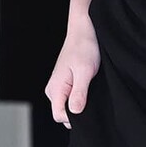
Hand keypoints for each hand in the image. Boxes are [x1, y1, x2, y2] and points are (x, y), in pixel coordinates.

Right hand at [45, 14, 100, 128]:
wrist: (85, 29)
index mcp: (54, 88)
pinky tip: (89, 85)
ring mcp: (59, 86)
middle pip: (63, 113)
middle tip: (91, 94)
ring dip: (81, 101)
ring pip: (68, 106)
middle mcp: (53, 89)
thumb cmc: (84, 47)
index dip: (75, 117)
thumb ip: (79, 93)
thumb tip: (74, 114)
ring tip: (90, 86)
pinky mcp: (66, 82)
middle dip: (78, 110)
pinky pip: (71, 97)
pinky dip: (81, 95)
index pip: (59, 116)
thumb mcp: (85, 71)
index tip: (88, 106)